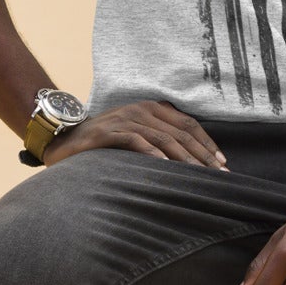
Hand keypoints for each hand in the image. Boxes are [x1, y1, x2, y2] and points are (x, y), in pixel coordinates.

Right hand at [41, 100, 227, 168]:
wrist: (63, 138)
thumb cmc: (103, 143)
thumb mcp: (135, 135)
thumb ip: (158, 140)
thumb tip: (190, 162)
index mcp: (151, 108)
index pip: (187, 124)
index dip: (207, 143)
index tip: (222, 163)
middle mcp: (140, 110)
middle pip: (180, 132)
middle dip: (202, 155)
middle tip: (219, 176)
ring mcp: (125, 119)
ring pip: (163, 138)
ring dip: (185, 159)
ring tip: (199, 176)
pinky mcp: (108, 132)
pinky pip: (136, 142)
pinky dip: (153, 155)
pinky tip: (167, 168)